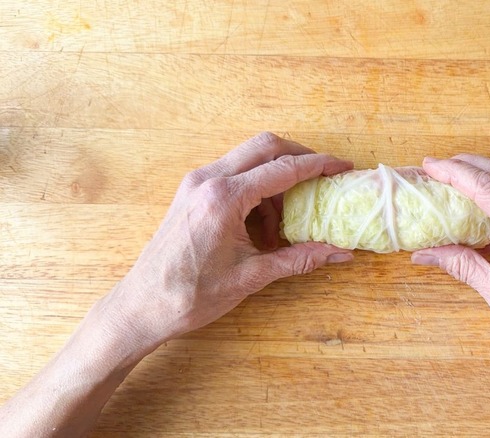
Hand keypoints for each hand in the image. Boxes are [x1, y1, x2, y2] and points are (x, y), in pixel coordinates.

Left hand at [104, 132, 354, 347]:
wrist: (141, 306)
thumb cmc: (190, 295)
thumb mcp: (251, 277)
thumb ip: (299, 258)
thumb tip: (339, 253)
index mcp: (224, 199)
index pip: (282, 169)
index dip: (319, 166)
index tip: (343, 168)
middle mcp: (208, 180)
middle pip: (265, 146)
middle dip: (299, 157)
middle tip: (324, 178)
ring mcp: (196, 182)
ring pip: (249, 158)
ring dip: (276, 179)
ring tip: (287, 222)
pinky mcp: (191, 192)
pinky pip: (233, 174)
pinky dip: (257, 189)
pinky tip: (262, 225)